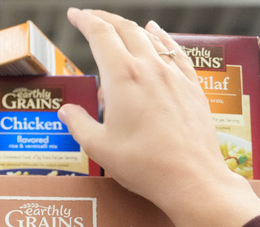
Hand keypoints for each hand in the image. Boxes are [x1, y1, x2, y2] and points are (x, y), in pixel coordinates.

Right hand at [59, 8, 259, 226]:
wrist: (191, 177)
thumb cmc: (143, 165)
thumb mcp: (99, 148)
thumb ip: (79, 124)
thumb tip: (67, 111)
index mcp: (123, 78)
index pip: (101, 36)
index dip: (85, 21)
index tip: (74, 15)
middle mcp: (150, 68)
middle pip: (126, 30)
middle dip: (106, 20)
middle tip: (91, 18)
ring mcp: (174, 75)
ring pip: (151, 38)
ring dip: (132, 28)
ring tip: (120, 26)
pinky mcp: (192, 87)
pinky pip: (175, 52)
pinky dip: (163, 39)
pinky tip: (159, 36)